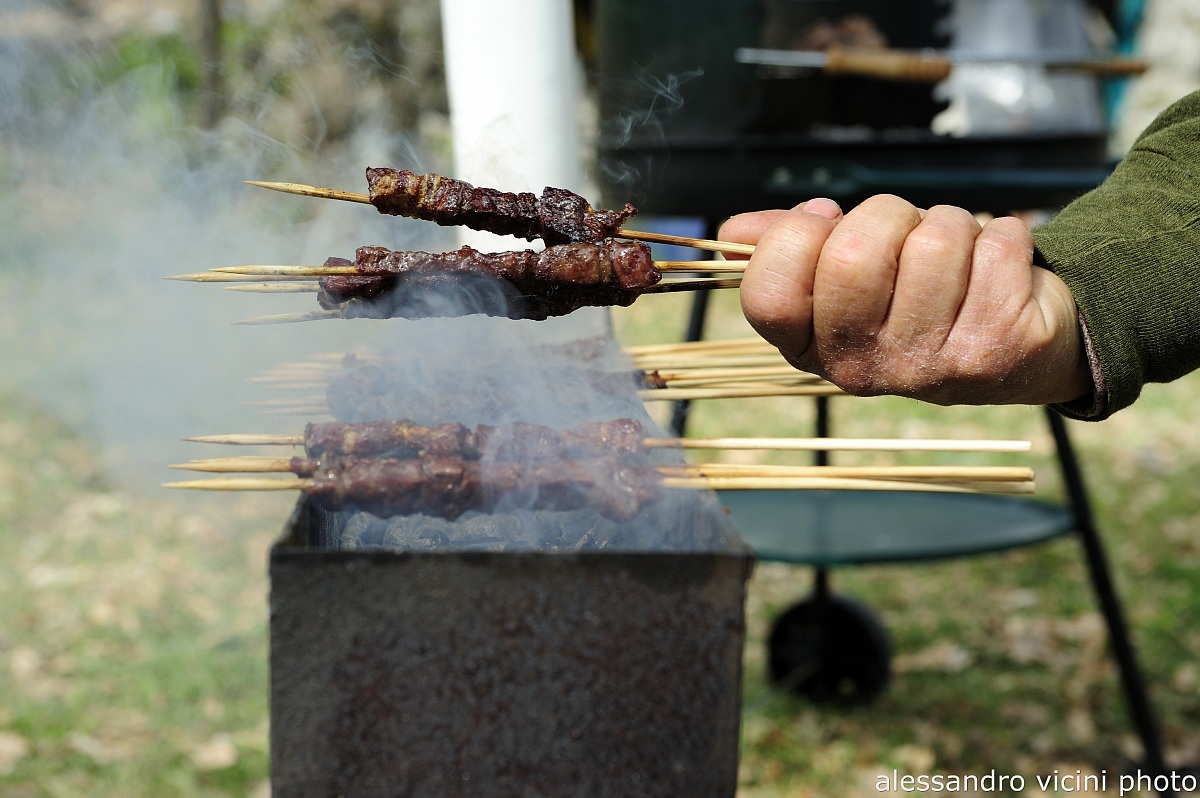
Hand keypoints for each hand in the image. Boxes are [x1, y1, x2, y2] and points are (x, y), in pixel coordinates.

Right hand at [720, 195, 1091, 405]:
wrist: (1013, 350)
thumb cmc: (914, 295)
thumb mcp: (840, 274)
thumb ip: (789, 247)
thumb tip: (734, 230)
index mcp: (809, 348)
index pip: (770, 292)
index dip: (796, 236)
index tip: (826, 222)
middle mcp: (860, 370)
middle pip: (852, 256)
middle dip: (887, 217)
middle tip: (905, 238)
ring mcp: (928, 368)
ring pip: (933, 241)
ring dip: (951, 224)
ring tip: (957, 258)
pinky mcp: (995, 350)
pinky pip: (995, 245)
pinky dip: (1003, 235)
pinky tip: (997, 271)